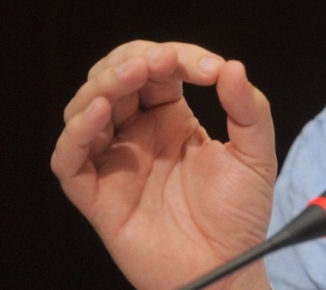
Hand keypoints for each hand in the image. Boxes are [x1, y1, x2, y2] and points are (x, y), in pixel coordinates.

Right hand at [51, 41, 276, 289]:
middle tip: (160, 61)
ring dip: (104, 84)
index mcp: (172, 117)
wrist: (227, 269)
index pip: (160, 68)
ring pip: (86, 108)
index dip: (179, 57)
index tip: (211, 69)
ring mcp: (114, 161)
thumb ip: (249, 109)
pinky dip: (77, 132)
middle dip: (134, 59)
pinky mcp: (96, 193)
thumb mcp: (256, 155)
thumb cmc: (239, 214)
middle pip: (116, 77)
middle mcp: (138, 134)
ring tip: (130, 75)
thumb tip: (233, 66)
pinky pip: (69, 159)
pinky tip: (99, 113)